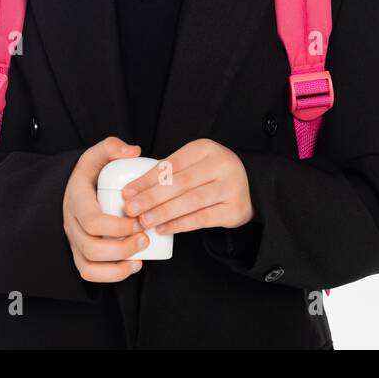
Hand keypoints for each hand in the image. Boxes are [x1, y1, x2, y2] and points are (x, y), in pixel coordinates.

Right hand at [62, 136, 149, 282]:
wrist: (73, 190)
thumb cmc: (89, 174)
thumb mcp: (97, 155)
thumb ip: (112, 147)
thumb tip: (133, 151)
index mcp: (76, 200)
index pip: (92, 221)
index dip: (118, 227)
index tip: (139, 220)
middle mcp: (72, 224)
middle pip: (91, 247)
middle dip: (122, 248)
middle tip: (145, 237)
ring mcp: (74, 241)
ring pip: (89, 265)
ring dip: (117, 266)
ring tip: (142, 256)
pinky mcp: (80, 254)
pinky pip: (89, 273)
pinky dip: (111, 276)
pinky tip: (133, 266)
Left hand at [119, 138, 253, 236]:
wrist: (250, 187)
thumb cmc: (211, 175)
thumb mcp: (194, 163)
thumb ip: (169, 171)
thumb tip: (134, 189)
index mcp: (206, 148)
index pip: (171, 164)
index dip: (147, 179)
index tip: (128, 191)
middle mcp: (221, 164)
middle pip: (180, 182)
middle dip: (151, 197)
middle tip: (131, 208)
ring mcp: (231, 187)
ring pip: (190, 201)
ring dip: (163, 212)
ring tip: (143, 221)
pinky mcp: (234, 209)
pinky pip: (202, 219)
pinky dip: (180, 225)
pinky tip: (163, 229)